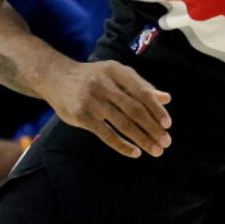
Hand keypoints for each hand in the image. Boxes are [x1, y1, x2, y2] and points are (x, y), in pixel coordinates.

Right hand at [42, 59, 171, 157]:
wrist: (56, 77)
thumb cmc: (94, 77)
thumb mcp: (117, 74)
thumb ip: (141, 85)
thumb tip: (166, 99)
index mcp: (117, 71)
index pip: (142, 92)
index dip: (156, 109)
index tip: (168, 124)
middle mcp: (104, 84)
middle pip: (134, 110)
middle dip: (152, 128)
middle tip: (166, 142)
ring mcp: (92, 101)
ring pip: (122, 123)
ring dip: (141, 139)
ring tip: (155, 150)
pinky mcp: (81, 116)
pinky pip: (105, 134)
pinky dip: (122, 145)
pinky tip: (135, 153)